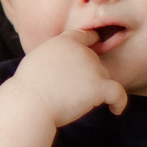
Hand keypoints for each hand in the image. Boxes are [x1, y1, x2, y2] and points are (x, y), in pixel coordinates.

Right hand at [5, 28, 128, 128]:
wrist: (30, 103)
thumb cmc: (27, 87)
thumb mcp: (36, 58)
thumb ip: (54, 55)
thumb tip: (60, 63)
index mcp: (65, 41)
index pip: (86, 37)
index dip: (91, 45)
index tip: (93, 55)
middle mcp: (81, 51)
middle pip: (95, 61)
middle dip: (88, 74)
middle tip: (74, 91)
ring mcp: (92, 68)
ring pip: (104, 77)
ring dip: (97, 88)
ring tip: (81, 103)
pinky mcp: (99, 86)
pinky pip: (118, 94)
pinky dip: (119, 102)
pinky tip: (115, 110)